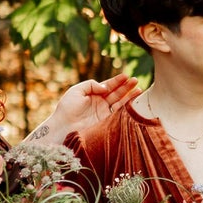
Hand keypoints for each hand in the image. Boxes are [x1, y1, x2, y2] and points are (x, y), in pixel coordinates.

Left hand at [27, 75, 142, 144]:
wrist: (64, 127)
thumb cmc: (67, 109)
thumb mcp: (76, 91)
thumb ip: (90, 84)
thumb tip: (105, 87)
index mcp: (93, 94)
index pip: (108, 86)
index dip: (117, 81)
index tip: (126, 76)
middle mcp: (100, 103)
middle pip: (116, 93)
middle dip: (126, 87)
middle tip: (135, 80)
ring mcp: (104, 113)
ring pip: (120, 102)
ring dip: (129, 96)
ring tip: (139, 89)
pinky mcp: (107, 122)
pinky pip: (119, 113)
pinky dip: (127, 107)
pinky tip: (133, 101)